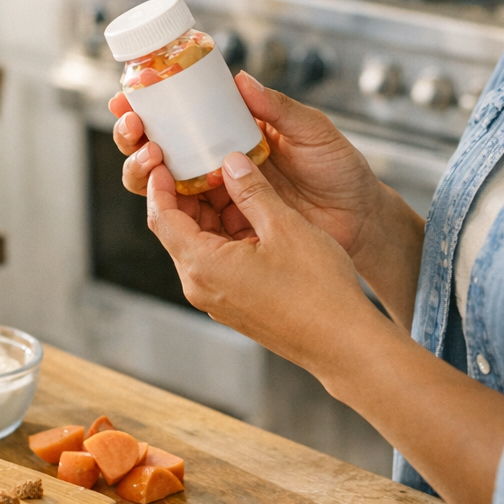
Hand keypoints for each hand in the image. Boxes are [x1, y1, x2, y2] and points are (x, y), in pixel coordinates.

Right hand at [111, 71, 394, 258]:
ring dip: (142, 168)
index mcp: (236, 130)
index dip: (151, 103)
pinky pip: (187, 218)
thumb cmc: (342, 171)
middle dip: (134, 136)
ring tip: (150, 157)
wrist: (361, 222)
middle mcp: (219, 161)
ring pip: (162, 184)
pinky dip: (166, 205)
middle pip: (160, 148)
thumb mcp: (313, 132)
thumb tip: (240, 80)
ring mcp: (220, 196)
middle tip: (134, 125)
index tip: (133, 91)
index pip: (184, 114)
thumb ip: (278, 108)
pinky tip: (163, 192)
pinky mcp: (226, 228)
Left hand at [144, 153, 379, 368]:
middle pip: (177, 231)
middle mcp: (201, 287)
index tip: (164, 159)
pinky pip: (217, 263)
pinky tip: (249, 214)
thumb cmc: (318, 289)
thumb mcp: (284, 226)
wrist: (343, 344)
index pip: (162, 217)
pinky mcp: (235, 305)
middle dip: (187, 195)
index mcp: (203, 266)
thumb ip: (252, 190)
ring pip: (199, 246)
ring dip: (210, 214)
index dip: (160, 185)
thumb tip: (231, 163)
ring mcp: (218, 299)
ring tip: (231, 181)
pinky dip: (225, 235)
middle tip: (203, 161)